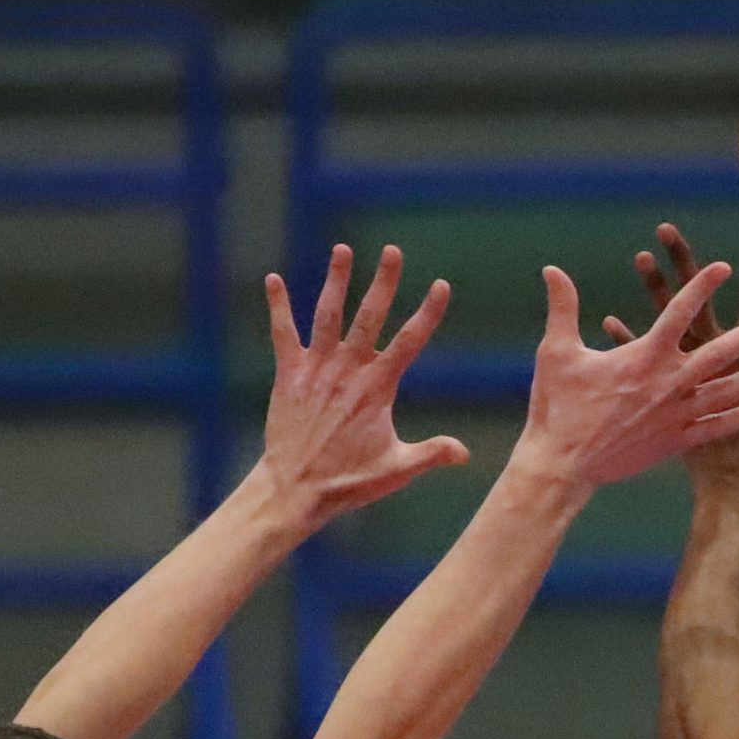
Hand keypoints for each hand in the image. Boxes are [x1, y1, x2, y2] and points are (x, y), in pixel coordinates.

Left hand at [258, 244, 469, 524]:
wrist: (296, 489)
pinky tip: (273, 279)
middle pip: (369, 316)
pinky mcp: (289, 375)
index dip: (427, 312)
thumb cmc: (349, 481)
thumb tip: (466, 452)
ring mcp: (316, 369)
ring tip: (343, 250)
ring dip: (336, 281)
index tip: (441, 285)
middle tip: (393, 251)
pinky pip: (283, 333)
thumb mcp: (397, 469)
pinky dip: (279, 306)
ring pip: (328, 315)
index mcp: (378, 388)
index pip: (409, 341)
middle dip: (383, 281)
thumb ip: (432, 454)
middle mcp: (348, 370)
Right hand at [514, 258, 738, 487]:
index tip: (723, 268)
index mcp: (643, 358)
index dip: (701, 286)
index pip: (679, 312)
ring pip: (726, 392)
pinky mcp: (675, 441)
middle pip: (719, 354)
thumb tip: (551, 269)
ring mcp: (675, 415)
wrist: (563, 466)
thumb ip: (562, 308)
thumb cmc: (557, 407)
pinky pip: (715, 428)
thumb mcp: (557, 352)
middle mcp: (667, 384)